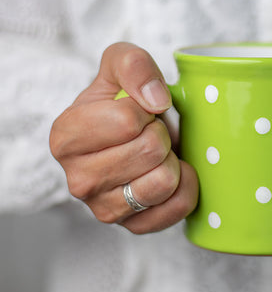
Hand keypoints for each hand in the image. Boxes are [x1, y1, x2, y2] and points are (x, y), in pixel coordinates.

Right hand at [50, 42, 197, 233]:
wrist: (133, 138)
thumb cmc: (123, 102)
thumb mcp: (120, 65)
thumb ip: (132, 65)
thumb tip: (156, 100)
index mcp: (65, 138)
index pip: (126, 121)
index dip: (145, 110)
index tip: (138, 113)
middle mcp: (78, 180)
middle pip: (150, 150)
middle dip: (161, 135)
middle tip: (151, 134)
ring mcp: (104, 209)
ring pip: (163, 182)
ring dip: (171, 161)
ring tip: (157, 155)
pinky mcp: (133, 227)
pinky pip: (177, 207)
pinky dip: (185, 185)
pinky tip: (170, 174)